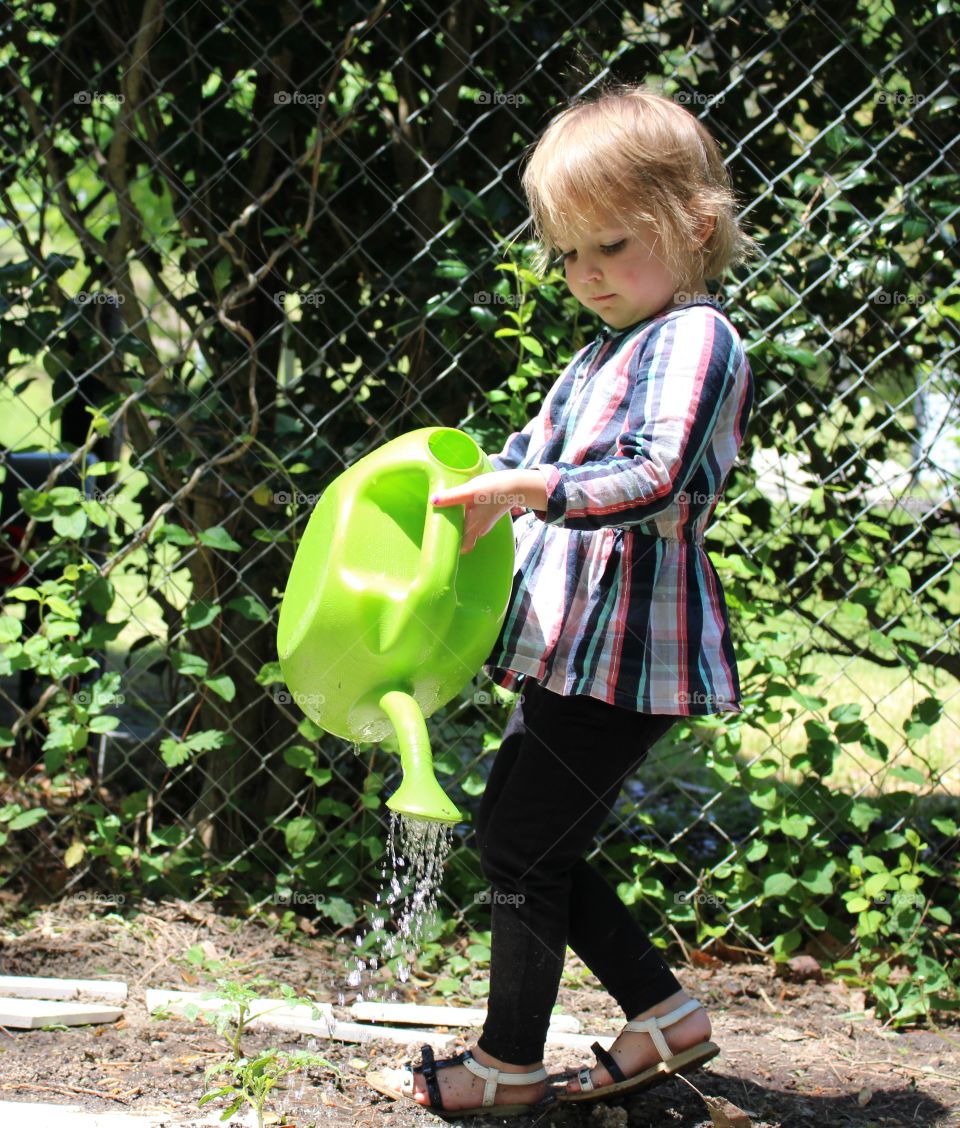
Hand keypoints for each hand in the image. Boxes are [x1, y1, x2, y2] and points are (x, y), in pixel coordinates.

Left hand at [431, 470, 546, 553]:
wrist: (516, 486)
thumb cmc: (493, 489)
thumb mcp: (470, 491)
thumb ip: (452, 497)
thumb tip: (433, 501)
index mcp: (474, 527)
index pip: (463, 547)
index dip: (452, 549)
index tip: (441, 544)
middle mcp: (480, 529)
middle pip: (464, 539)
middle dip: (452, 535)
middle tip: (438, 527)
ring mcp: (485, 524)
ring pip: (468, 530)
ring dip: (458, 525)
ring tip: (446, 516)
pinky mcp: (487, 516)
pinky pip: (473, 522)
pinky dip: (465, 518)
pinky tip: (460, 508)